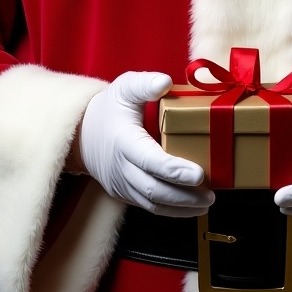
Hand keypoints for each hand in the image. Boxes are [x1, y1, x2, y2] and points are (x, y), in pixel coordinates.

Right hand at [77, 71, 213, 216]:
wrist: (81, 134)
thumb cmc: (108, 109)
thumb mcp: (124, 88)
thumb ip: (144, 84)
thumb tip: (165, 81)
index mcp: (124, 141)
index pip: (150, 160)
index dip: (174, 170)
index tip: (199, 174)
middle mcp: (121, 168)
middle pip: (153, 189)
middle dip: (184, 196)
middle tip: (211, 195)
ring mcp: (121, 184)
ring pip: (152, 203)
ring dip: (180, 207)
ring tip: (206, 204)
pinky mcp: (124, 194)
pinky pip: (148, 206)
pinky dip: (169, 210)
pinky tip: (189, 207)